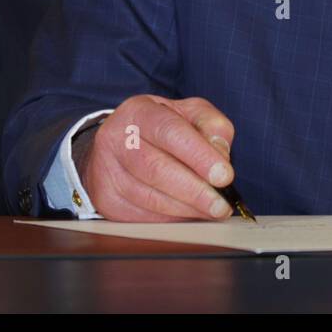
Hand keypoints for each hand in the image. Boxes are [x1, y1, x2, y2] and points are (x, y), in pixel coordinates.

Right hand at [78, 95, 237, 221]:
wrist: (120, 144)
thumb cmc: (163, 128)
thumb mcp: (190, 114)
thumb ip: (212, 126)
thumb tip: (221, 156)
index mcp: (138, 111)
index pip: (170, 132)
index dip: (199, 156)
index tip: (224, 176)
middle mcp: (116, 138)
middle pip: (157, 168)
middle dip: (195, 190)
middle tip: (221, 205)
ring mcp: (106, 170)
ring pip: (149, 197)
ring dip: (186, 209)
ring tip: (212, 211)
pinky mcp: (106, 199)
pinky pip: (141, 217)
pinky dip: (171, 220)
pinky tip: (190, 215)